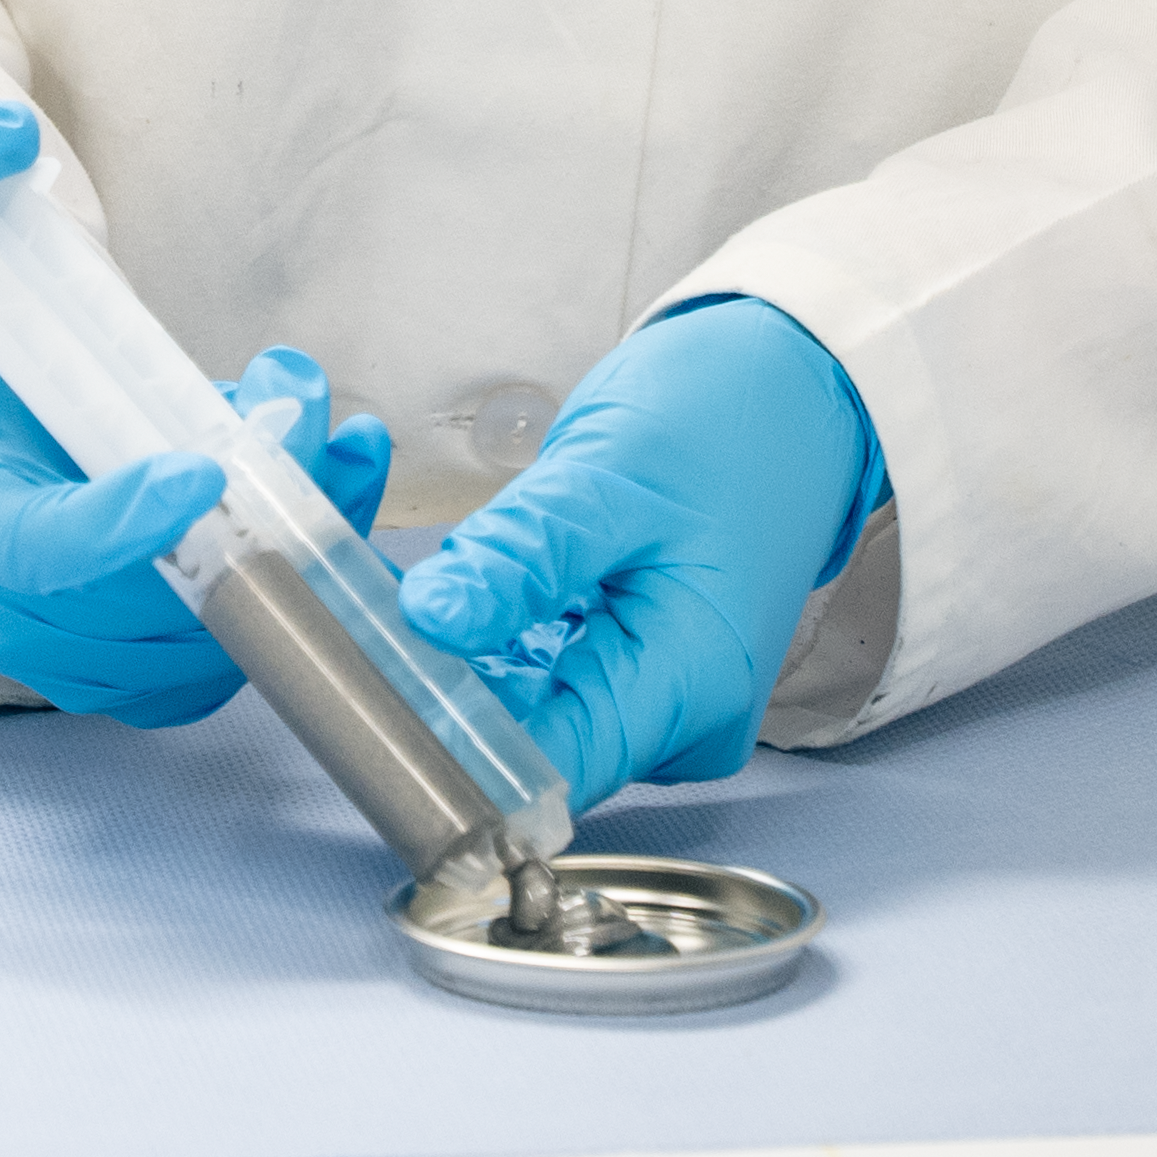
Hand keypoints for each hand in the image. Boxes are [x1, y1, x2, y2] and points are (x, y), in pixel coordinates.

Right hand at [0, 100, 391, 722]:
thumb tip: (4, 132)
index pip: (36, 548)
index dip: (120, 524)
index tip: (203, 469)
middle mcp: (6, 612)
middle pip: (146, 597)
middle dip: (247, 502)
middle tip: (299, 401)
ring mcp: (76, 662)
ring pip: (208, 635)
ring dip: (291, 530)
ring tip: (322, 424)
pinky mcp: (142, 676)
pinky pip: (238, 652)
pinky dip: (303, 572)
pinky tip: (335, 482)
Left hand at [395, 295, 883, 809]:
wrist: (795, 388)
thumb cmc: (726, 421)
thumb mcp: (607, 477)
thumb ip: (521, 556)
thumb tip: (429, 619)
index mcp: (691, 686)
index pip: (549, 768)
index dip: (452, 744)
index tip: (369, 693)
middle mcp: (685, 718)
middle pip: (536, 745)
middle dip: (446, 691)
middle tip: (361, 621)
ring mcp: (667, 697)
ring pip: (536, 710)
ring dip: (467, 662)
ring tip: (401, 595)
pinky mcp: (646, 669)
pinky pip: (554, 679)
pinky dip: (504, 640)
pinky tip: (472, 590)